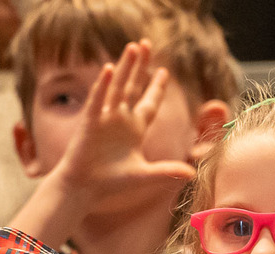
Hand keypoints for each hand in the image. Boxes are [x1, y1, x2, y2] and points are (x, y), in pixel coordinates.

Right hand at [53, 40, 194, 212]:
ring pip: (117, 87)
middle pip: (133, 87)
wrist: (83, 189)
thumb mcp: (143, 175)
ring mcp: (104, 119)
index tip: (164, 71)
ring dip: (125, 66)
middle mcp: (120, 120)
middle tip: (147, 44)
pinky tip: (110, 69)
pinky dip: (103, 85)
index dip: (157, 87)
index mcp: (134, 129)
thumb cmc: (110, 183)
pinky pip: (97, 101)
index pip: (149, 103)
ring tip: (133, 47)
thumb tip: (192, 174)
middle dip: (141, 66)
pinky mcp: (90, 123)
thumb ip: (166, 171)